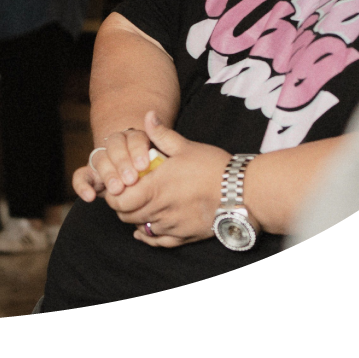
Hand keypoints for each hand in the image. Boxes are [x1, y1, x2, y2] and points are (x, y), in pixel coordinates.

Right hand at [72, 121, 156, 201]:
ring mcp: (103, 161)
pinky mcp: (91, 176)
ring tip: (117, 189)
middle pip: (114, 146)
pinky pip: (81, 177)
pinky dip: (82, 186)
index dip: (137, 150)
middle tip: (131, 180)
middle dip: (122, 162)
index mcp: (136, 139)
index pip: (134, 138)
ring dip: (107, 174)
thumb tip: (152, 115)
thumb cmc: (162, 172)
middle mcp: (117, 147)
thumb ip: (162, 136)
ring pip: (99, 159)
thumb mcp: (169, 155)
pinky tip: (89, 196)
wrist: (149, 188)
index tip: (144, 166)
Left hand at [101, 111, 234, 248]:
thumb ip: (161, 134)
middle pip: (125, 215)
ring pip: (140, 227)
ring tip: (138, 204)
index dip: (113, 194)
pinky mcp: (185, 236)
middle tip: (125, 193)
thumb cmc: (214, 168)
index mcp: (156, 188)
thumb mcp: (186, 147)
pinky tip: (143, 230)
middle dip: (121, 205)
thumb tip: (147, 115)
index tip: (118, 184)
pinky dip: (147, 236)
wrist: (244, 193)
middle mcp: (160, 210)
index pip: (118, 200)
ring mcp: (172, 225)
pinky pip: (158, 242)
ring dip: (135, 217)